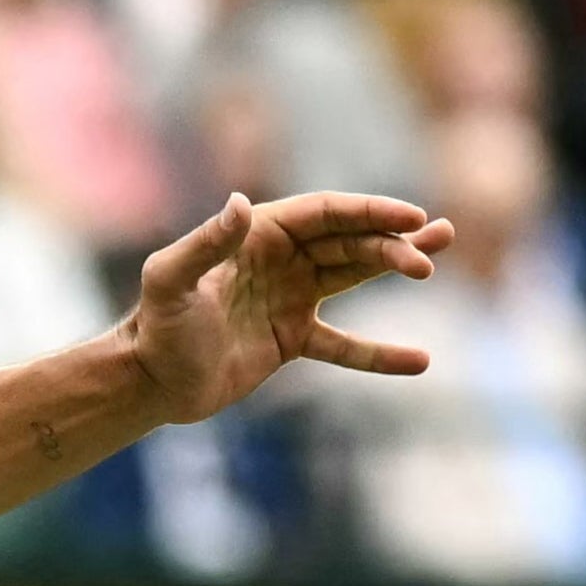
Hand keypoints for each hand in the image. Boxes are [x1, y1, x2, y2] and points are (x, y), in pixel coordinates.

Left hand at [120, 190, 452, 425]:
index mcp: (257, 235)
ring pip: (354, 276)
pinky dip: (379, 354)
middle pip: (348, 242)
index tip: (412, 219)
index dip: (370, 213)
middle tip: (430, 259)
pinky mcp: (292, 338)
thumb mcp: (171, 281)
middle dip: (392, 245)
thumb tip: (241, 204)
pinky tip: (420, 361)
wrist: (150, 381)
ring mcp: (289, 298)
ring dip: (394, 268)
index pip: (326, 214)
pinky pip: (345, 344)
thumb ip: (205, 244)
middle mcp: (279, 259)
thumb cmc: (155, 327)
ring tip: (435, 264)